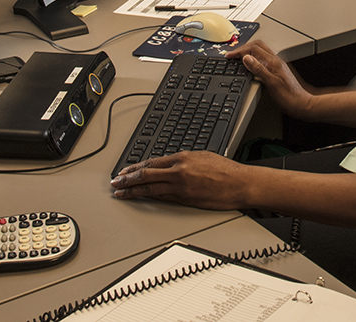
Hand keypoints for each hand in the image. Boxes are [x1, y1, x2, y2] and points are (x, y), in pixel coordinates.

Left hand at [111, 152, 249, 208]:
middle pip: (146, 175)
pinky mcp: (186, 199)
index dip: (134, 168)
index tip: (124, 171)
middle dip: (127, 179)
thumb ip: (183, 160)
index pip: (151, 163)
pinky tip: (141, 199)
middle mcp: (178, 171)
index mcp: (182, 158)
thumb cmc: (225, 170)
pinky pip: (162, 198)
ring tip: (121, 193)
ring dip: (133, 191)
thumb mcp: (201, 156)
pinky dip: (149, 198)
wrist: (240, 183)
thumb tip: (169, 164)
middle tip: (115, 183)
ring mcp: (181, 186)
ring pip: (150, 188)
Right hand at [226, 40, 315, 119]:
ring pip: (260, 51)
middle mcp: (275, 61)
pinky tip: (250, 65)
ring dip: (248, 52)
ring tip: (238, 57)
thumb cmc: (289, 97)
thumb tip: (246, 58)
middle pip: (257, 46)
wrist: (301, 104)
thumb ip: (258, 69)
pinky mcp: (276, 71)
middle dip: (243, 48)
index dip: (240, 51)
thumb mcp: (271, 83)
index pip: (253, 49)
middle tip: (232, 55)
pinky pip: (263, 59)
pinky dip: (253, 59)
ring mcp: (276, 65)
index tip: (230, 56)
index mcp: (273, 62)